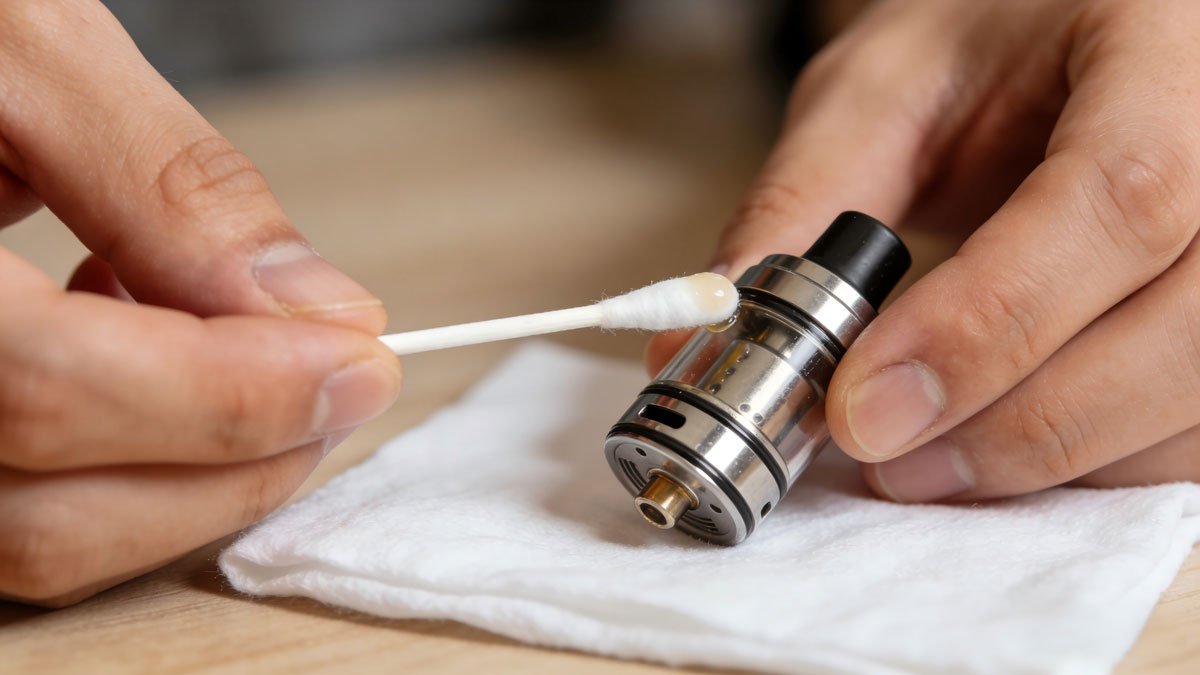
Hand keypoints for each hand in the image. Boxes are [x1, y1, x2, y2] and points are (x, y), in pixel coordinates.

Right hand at [0, 0, 400, 604]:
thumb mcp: (26, 50)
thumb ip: (170, 185)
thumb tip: (318, 308)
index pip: (49, 390)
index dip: (228, 395)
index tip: (358, 360)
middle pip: (51, 512)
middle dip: (238, 458)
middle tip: (339, 380)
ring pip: (41, 538)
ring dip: (188, 469)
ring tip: (233, 343)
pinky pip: (22, 507)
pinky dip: (124, 463)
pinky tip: (141, 351)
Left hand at [648, 0, 1199, 501]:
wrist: (1066, 37)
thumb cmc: (985, 45)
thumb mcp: (879, 92)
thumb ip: (801, 204)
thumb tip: (703, 333)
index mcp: (1164, 46)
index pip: (1118, 197)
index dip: (988, 324)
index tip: (863, 407)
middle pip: (1180, 327)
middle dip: (1015, 423)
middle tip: (882, 453)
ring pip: (1194, 399)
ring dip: (1049, 458)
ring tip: (922, 457)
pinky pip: (1195, 431)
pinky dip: (1091, 462)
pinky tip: (996, 443)